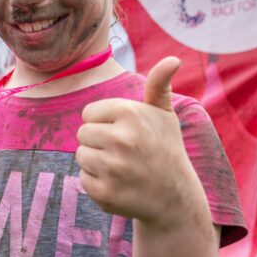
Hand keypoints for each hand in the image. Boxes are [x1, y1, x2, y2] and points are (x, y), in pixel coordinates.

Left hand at [75, 57, 205, 228]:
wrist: (175, 197)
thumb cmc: (165, 148)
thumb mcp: (164, 114)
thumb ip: (159, 84)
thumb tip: (172, 59)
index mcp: (130, 112)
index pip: (89, 113)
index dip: (104, 123)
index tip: (125, 133)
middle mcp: (121, 138)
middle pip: (82, 134)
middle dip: (98, 142)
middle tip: (124, 153)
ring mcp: (113, 168)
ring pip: (81, 156)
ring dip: (96, 163)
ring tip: (122, 167)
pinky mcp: (105, 193)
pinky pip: (83, 180)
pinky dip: (97, 184)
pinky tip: (119, 184)